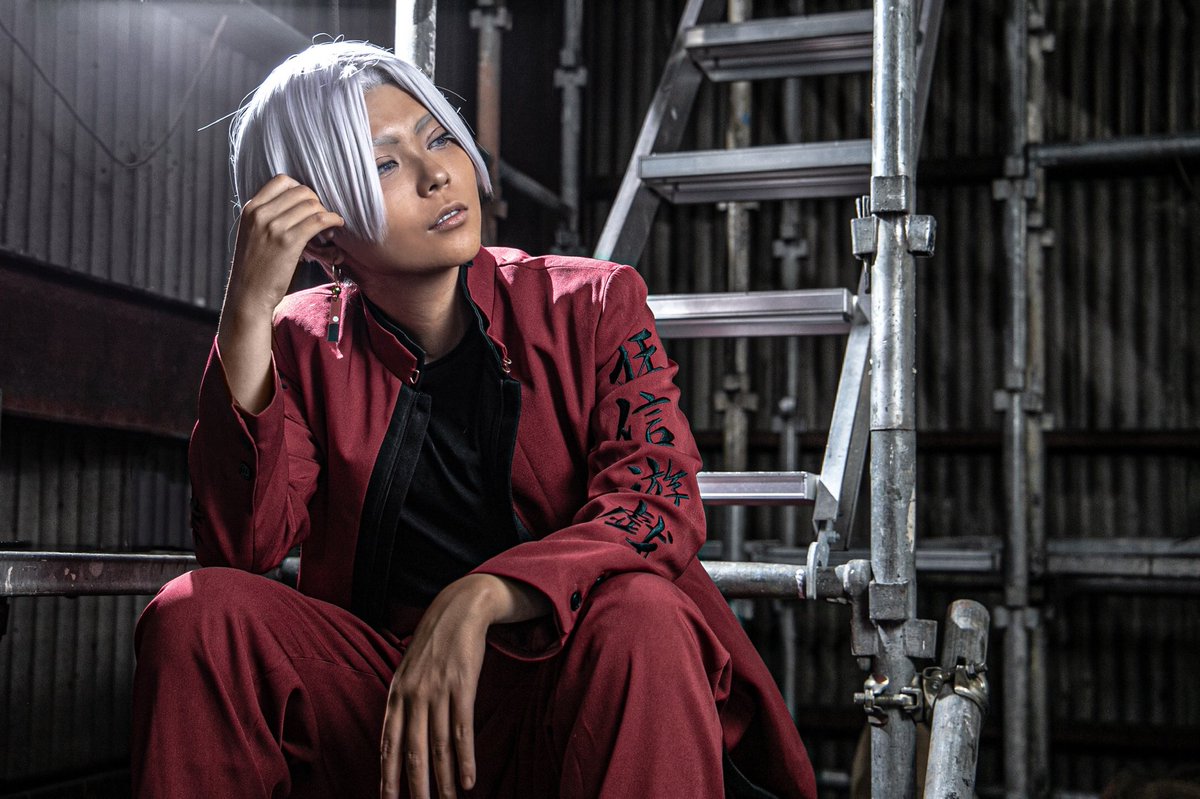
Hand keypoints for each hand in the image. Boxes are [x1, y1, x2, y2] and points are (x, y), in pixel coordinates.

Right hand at [225, 174, 343, 319]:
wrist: (248, 295)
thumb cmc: (255, 268)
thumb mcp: (253, 234)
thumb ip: (267, 217)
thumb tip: (296, 204)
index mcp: (251, 209)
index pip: (282, 181)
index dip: (301, 189)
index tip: (308, 204)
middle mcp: (260, 214)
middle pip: (301, 191)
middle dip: (317, 202)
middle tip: (321, 218)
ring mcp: (274, 227)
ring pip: (312, 204)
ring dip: (326, 214)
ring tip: (329, 229)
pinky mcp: (289, 242)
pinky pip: (318, 220)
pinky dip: (332, 220)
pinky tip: (336, 225)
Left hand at [380, 574, 550, 798]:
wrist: (458, 610)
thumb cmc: (433, 646)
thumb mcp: (408, 672)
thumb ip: (403, 705)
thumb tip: (396, 741)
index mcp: (396, 695)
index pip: (388, 744)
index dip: (387, 776)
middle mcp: (413, 696)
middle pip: (412, 752)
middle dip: (413, 787)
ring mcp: (437, 692)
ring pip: (438, 746)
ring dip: (443, 781)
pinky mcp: (462, 687)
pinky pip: (462, 731)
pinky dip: (465, 759)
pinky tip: (467, 780)